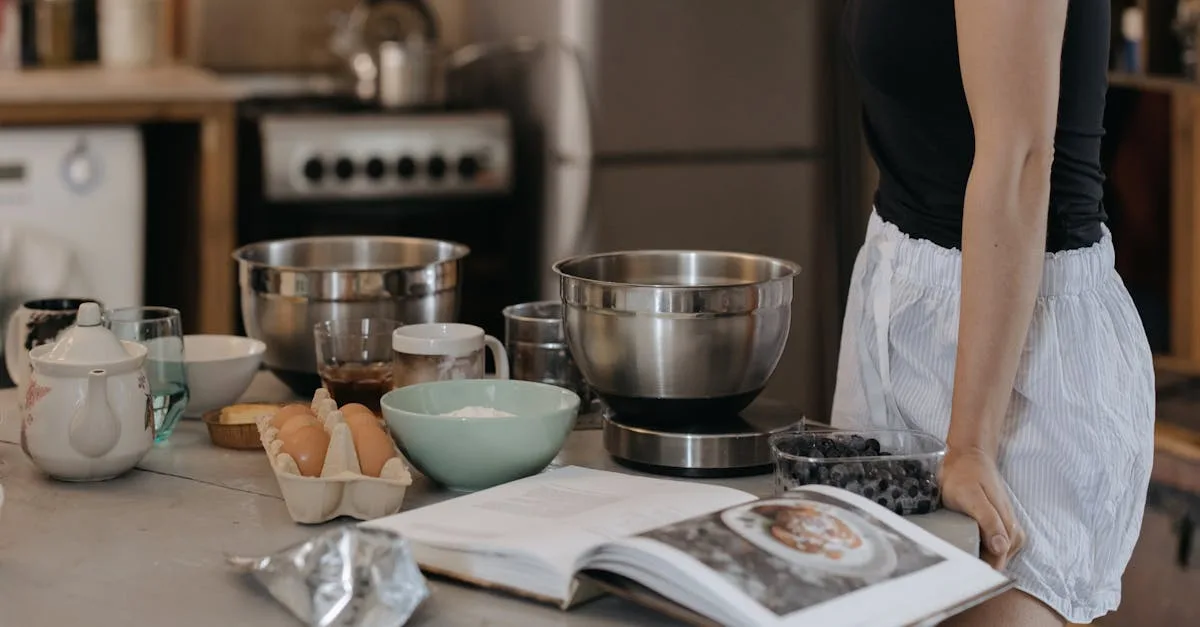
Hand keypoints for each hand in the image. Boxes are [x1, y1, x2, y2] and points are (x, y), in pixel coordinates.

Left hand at [940, 446, 1024, 569]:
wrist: (969, 455)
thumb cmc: (966, 475)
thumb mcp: (972, 496)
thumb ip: (988, 520)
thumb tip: (1002, 547)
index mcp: (1008, 528)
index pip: (997, 563)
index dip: (979, 570)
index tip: (958, 572)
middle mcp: (1012, 532)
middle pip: (996, 562)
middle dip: (977, 565)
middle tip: (951, 561)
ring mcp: (1006, 529)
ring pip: (994, 556)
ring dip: (977, 557)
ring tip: (954, 552)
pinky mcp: (998, 526)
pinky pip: (990, 546)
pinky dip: (978, 549)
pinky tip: (963, 545)